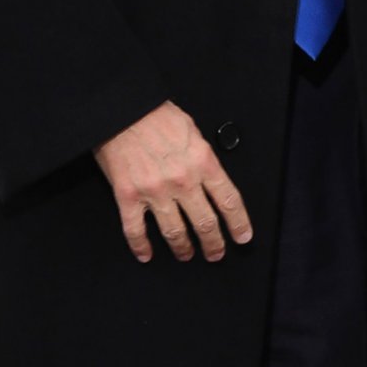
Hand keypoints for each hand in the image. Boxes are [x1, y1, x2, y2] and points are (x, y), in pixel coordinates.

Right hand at [94, 101, 253, 262]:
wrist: (123, 111)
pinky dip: (141, 246)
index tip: (243, 237)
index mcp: (203, 162)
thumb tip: (211, 179)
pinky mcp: (128, 197)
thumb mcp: (194, 132)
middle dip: (213, 243)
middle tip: (216, 253)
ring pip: (174, 231)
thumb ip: (204, 159)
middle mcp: (182, 181)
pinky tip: (147, 255)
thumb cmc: (158, 116)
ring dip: (183, 248)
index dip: (238, 223)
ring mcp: (154, 191)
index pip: (228, 200)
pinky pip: (135, 230)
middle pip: (205, 222)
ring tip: (187, 255)